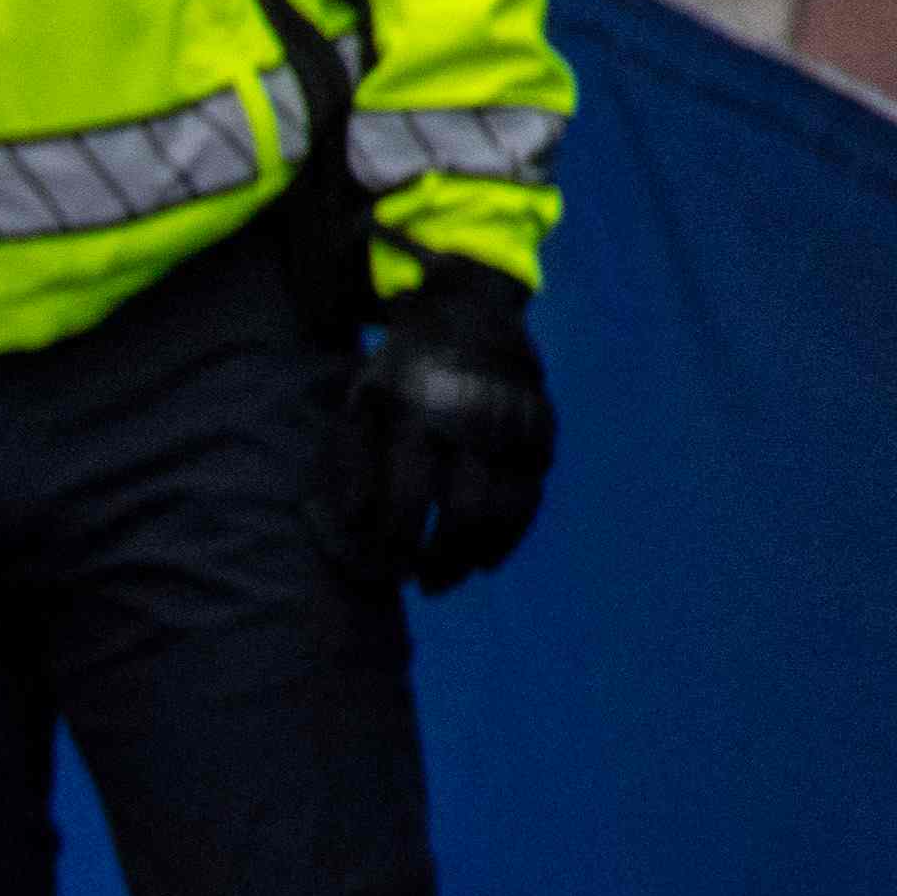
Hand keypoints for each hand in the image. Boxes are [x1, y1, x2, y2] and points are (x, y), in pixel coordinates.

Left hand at [327, 261, 552, 595]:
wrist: (470, 312)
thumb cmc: (401, 372)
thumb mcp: (361, 402)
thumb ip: (352, 463)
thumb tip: (357, 526)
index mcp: (419, 410)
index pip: (410, 497)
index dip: (398, 543)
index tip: (387, 568)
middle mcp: (476, 417)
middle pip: (465, 511)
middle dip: (441, 559)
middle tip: (421, 583)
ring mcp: (517, 424)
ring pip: (507, 510)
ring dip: (476, 555)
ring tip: (447, 577)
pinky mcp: (544, 431)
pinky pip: (532, 497)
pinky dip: (509, 535)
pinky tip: (484, 558)